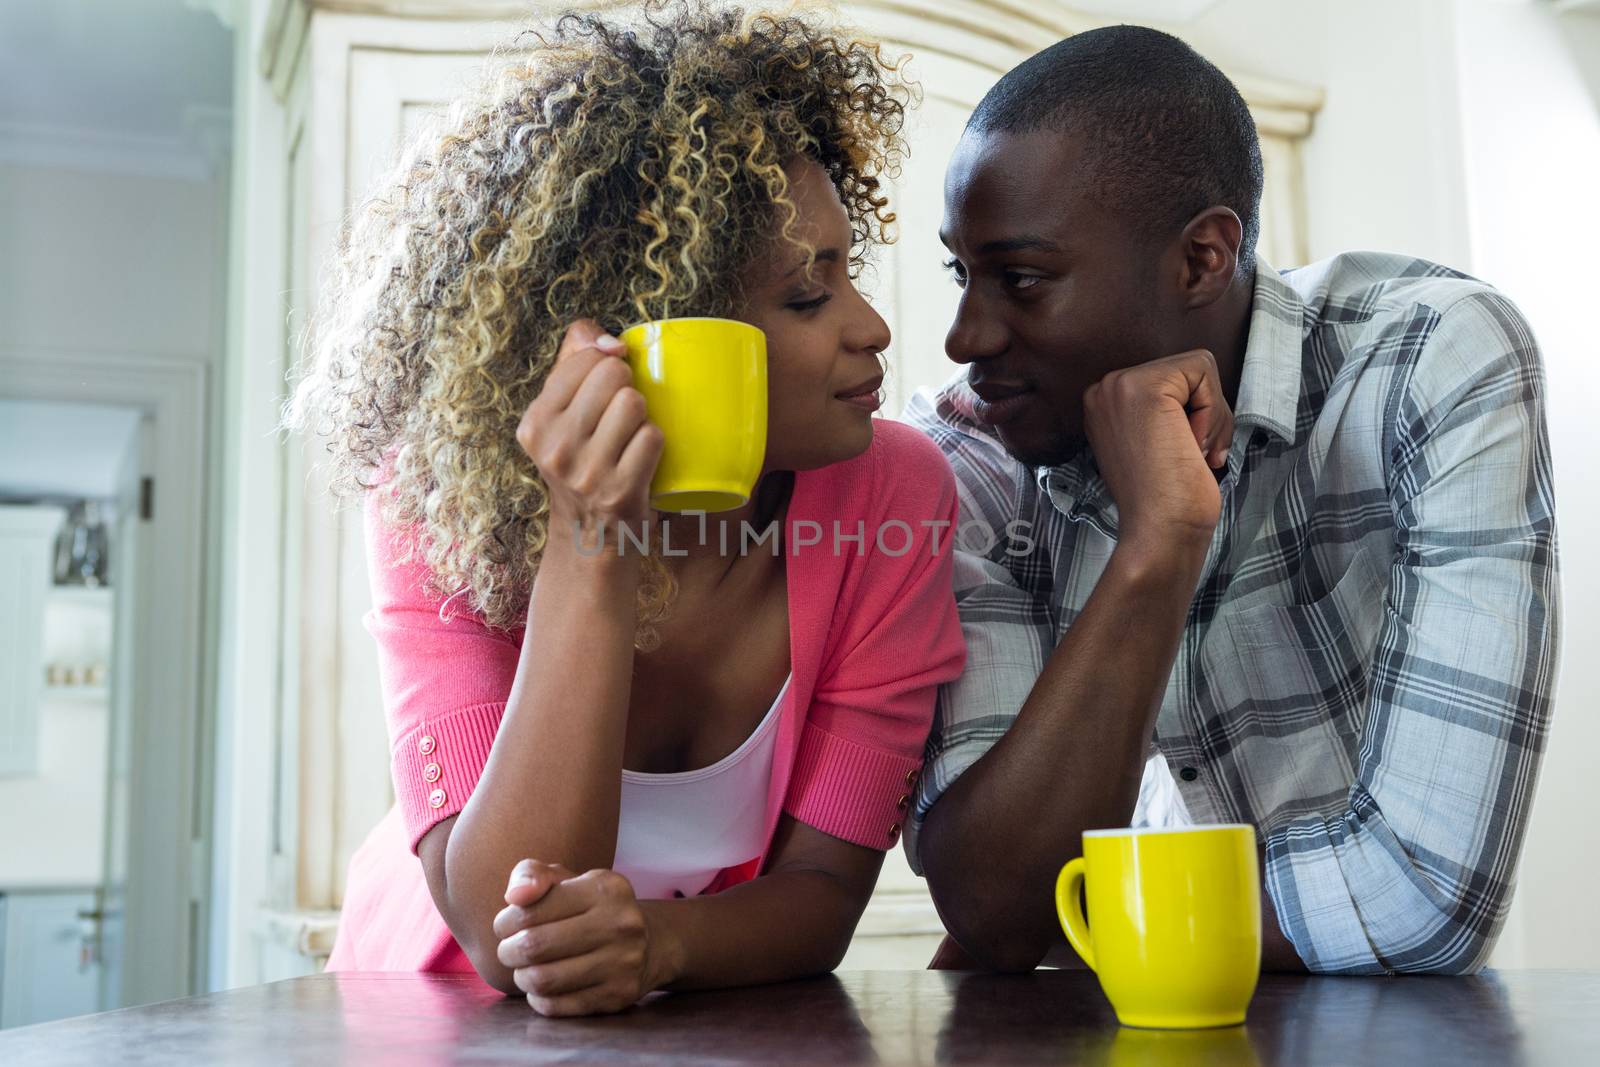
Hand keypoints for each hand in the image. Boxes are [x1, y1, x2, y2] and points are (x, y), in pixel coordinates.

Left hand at [493, 859, 672, 1016]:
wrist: (649, 944)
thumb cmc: (592, 908)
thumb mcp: (567, 880)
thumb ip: (532, 875)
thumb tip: (515, 896)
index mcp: (605, 888)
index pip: (531, 910)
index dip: (505, 922)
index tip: (504, 927)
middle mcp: (620, 923)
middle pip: (535, 946)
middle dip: (509, 951)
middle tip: (508, 951)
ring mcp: (623, 962)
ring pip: (544, 979)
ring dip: (522, 977)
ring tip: (523, 970)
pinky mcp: (618, 995)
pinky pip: (558, 1005)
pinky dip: (539, 999)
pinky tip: (542, 988)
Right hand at [516, 320, 663, 536]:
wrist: (588, 535)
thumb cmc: (581, 460)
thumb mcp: (559, 414)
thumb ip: (574, 360)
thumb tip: (610, 342)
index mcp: (534, 424)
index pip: (583, 358)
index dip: (604, 366)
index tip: (602, 389)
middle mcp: (555, 449)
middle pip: (613, 374)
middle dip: (625, 387)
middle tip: (618, 415)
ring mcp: (588, 474)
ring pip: (635, 403)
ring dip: (641, 416)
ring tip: (628, 437)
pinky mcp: (621, 493)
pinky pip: (653, 437)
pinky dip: (653, 443)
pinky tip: (639, 458)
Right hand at [1082, 349, 1233, 559]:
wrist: (1159, 532)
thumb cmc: (1166, 501)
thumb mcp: (1153, 444)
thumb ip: (1163, 414)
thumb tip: (1198, 394)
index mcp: (1103, 405)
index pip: (1170, 381)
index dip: (1191, 417)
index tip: (1179, 456)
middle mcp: (1102, 389)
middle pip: (1185, 371)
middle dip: (1205, 413)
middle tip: (1188, 456)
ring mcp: (1118, 385)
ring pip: (1197, 369)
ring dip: (1211, 415)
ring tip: (1188, 453)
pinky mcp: (1145, 387)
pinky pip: (1203, 369)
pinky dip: (1213, 409)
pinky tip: (1191, 444)